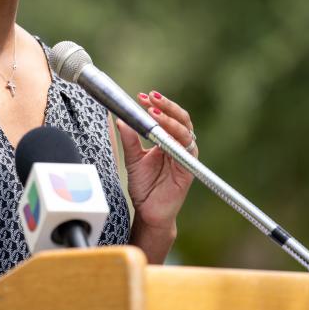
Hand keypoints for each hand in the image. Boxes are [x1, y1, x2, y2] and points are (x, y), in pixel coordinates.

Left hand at [116, 90, 196, 232]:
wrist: (149, 212)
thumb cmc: (144, 187)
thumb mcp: (133, 159)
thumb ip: (129, 140)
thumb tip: (120, 119)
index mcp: (167, 140)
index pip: (167, 116)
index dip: (157, 105)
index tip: (141, 97)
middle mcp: (179, 145)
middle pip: (180, 118)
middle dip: (166, 106)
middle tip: (150, 98)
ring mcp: (185, 156)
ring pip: (185, 130)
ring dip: (170, 119)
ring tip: (154, 113)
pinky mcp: (188, 168)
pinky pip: (186, 149)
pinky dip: (176, 139)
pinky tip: (164, 134)